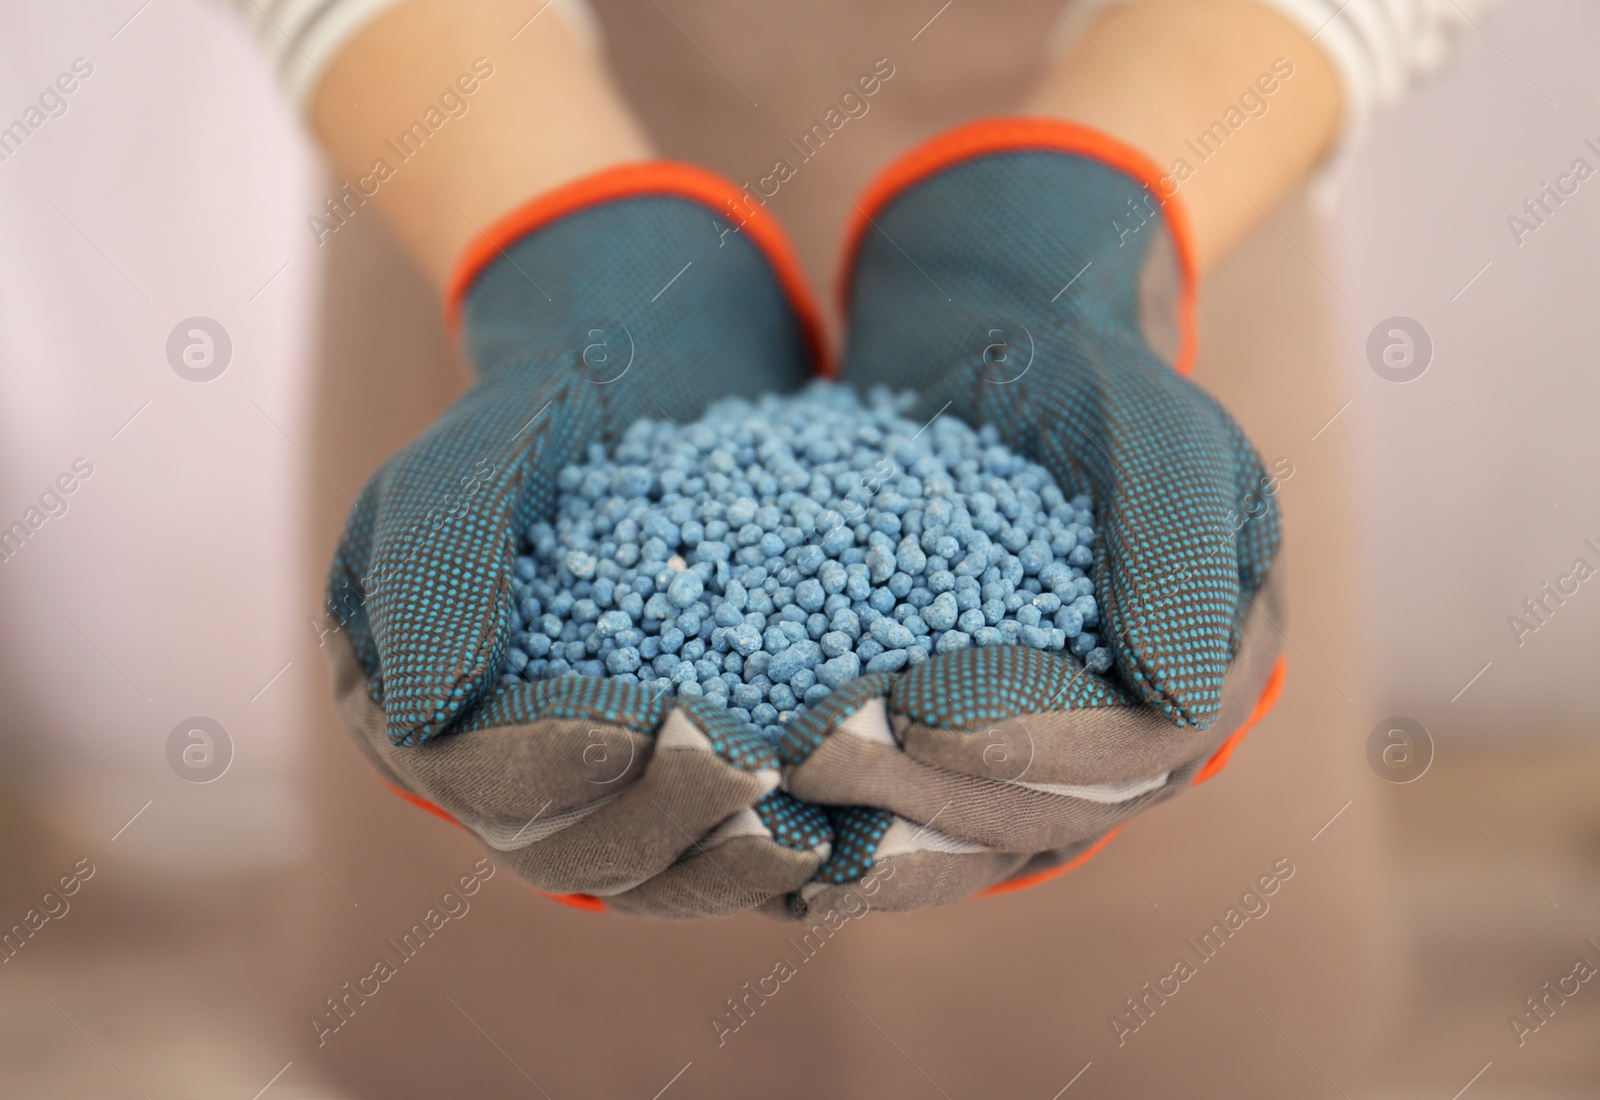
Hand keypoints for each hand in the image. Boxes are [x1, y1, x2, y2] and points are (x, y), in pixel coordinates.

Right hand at [325, 164, 836, 918]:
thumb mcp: (475, 457)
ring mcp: (589, 786)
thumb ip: (435, 569)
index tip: (654, 724)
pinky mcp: (673, 779)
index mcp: (412, 704)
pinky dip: (768, 845)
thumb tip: (422, 725)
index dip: (557, 766)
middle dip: (656, 821)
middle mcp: (493, 768)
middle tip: (749, 773)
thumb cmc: (548, 408)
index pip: (471, 776)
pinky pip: (712, 845)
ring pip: (644, 872)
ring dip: (721, 863)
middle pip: (564, 849)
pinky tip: (842, 828)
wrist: (647, 383)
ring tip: (807, 834)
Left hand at [780, 120, 1286, 912]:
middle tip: (816, 758)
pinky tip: (774, 837)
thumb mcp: (1148, 425)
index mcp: (1216, 662)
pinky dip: (858, 836)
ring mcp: (1060, 753)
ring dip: (882, 834)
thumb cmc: (1077, 375)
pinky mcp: (977, 752)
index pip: (1136, 743)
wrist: (997, 358)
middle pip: (1048, 810)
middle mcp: (1148, 731)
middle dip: (930, 796)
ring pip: (980, 835)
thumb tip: (1182, 703)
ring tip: (782, 808)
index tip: (912, 717)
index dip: (1026, 743)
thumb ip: (1172, 547)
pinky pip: (926, 815)